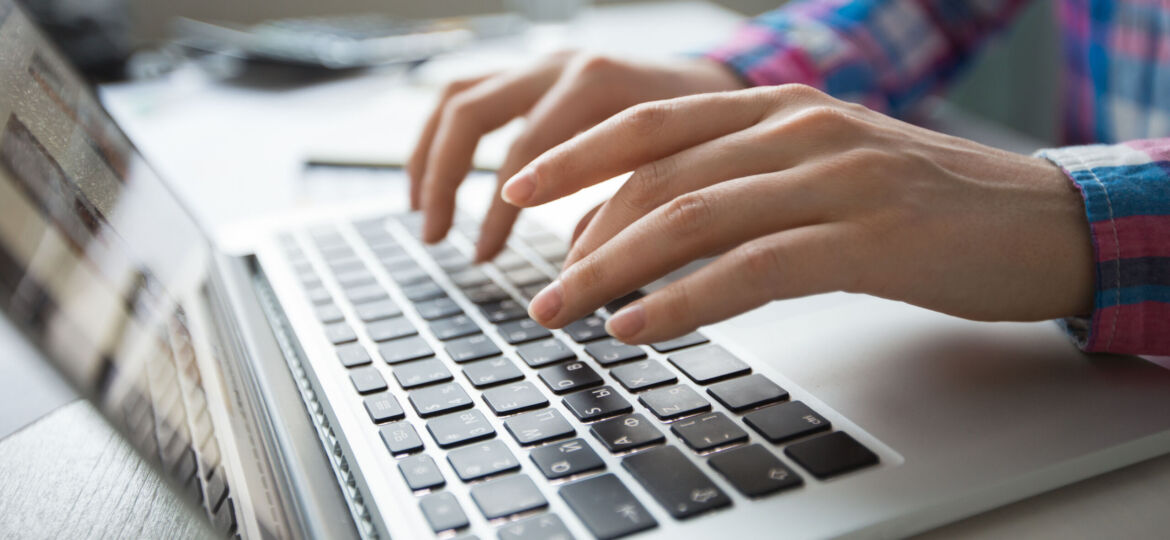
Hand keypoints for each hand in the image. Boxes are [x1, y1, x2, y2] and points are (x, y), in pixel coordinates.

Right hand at [407, 51, 743, 260]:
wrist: (724, 89)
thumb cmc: (708, 139)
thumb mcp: (677, 173)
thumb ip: (625, 210)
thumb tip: (575, 275)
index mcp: (598, 85)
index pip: (525, 150)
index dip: (498, 210)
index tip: (485, 257)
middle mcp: (562, 66)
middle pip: (473, 112)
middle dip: (446, 178)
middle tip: (436, 237)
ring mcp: (544, 65)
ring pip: (460, 97)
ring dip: (430, 155)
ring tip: (422, 211)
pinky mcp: (535, 74)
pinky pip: (470, 94)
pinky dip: (445, 139)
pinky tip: (439, 181)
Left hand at [500, 85, 1094, 342]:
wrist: (1037, 220)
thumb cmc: (922, 203)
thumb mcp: (821, 170)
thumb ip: (743, 183)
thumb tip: (650, 232)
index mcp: (781, 105)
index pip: (653, 121)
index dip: (577, 156)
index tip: (520, 191)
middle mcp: (799, 127)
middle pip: (658, 174)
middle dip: (582, 234)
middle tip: (540, 288)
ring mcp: (834, 178)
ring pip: (691, 217)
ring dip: (613, 271)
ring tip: (566, 312)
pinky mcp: (866, 238)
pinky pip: (749, 269)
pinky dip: (682, 301)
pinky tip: (639, 328)